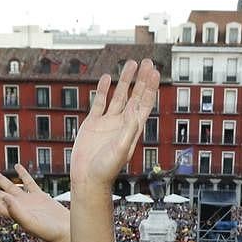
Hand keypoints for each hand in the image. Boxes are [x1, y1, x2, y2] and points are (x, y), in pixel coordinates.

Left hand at [0, 165, 68, 241]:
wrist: (66, 232)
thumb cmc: (49, 232)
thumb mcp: (31, 222)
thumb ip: (16, 211)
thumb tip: (4, 197)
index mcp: (14, 213)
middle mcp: (19, 206)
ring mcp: (29, 201)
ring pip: (10, 186)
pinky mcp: (40, 196)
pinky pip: (29, 182)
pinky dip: (22, 174)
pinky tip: (17, 167)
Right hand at [69, 59, 159, 192]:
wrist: (87, 178)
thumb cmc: (107, 169)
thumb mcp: (121, 148)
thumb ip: (128, 128)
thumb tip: (134, 107)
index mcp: (132, 129)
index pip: (145, 104)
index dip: (150, 88)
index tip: (154, 72)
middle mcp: (122, 123)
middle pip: (135, 96)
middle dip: (141, 79)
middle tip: (147, 62)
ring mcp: (108, 122)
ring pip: (118, 96)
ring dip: (125, 80)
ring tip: (130, 64)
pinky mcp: (93, 123)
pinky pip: (100, 103)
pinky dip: (103, 90)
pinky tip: (107, 78)